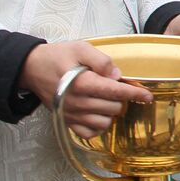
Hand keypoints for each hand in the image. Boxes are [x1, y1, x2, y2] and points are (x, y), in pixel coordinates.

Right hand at [20, 41, 151, 138]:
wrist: (31, 68)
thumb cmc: (57, 56)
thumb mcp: (80, 48)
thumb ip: (101, 60)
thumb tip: (117, 75)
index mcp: (82, 83)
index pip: (116, 91)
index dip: (135, 94)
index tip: (147, 96)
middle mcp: (77, 102)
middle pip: (114, 108)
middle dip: (120, 98)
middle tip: (115, 88)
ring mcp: (71, 115)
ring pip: (104, 122)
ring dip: (110, 112)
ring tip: (105, 99)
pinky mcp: (66, 122)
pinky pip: (89, 133)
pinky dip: (98, 126)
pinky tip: (98, 114)